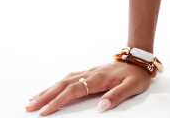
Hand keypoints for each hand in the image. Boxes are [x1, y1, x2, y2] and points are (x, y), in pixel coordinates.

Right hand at [25, 61, 152, 114]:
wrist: (140, 58)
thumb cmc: (137, 74)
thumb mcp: (133, 86)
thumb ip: (117, 95)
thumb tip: (101, 107)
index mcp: (99, 77)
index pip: (74, 90)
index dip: (58, 101)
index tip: (45, 112)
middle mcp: (91, 73)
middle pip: (63, 84)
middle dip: (45, 96)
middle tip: (28, 107)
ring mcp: (89, 71)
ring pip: (64, 80)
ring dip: (48, 89)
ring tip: (32, 100)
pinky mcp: (89, 72)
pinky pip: (69, 78)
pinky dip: (56, 84)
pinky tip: (49, 89)